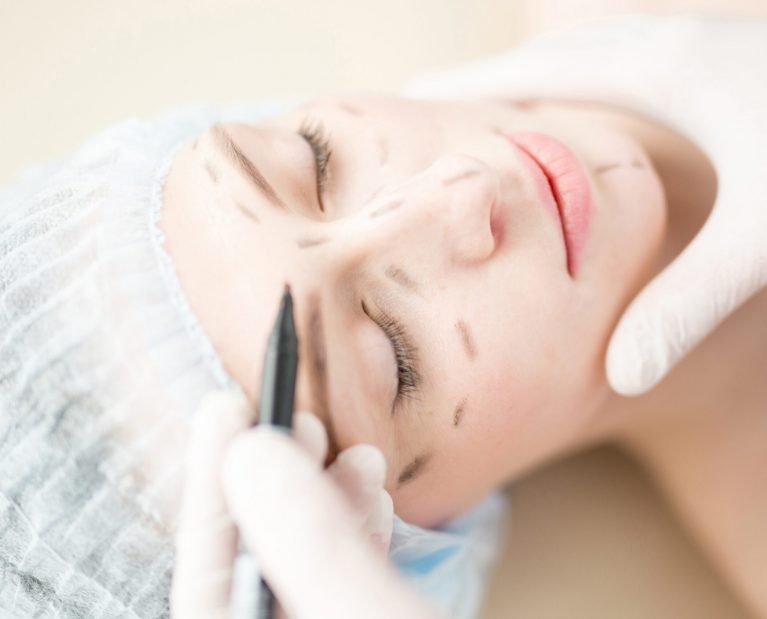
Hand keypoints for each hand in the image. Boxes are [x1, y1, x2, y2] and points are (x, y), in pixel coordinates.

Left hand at [171, 390, 442, 618]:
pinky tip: (373, 491)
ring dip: (328, 496)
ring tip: (357, 452)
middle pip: (255, 552)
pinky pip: (340, 573)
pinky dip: (356, 527)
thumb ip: (310, 544)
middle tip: (300, 419)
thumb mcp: (368, 617)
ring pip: (302, 558)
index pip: (207, 567)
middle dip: (278, 477)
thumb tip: (252, 451)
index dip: (212, 479)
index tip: (225, 406)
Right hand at [405, 14, 766, 394]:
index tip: (407, 95)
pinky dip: (599, 88)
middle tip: (440, 108)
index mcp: (658, 71)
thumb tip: (617, 377)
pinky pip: (641, 68)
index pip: (531, 75)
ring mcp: (708, 44)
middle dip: (494, 79)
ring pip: (602, 57)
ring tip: (507, 116)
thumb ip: (685, 303)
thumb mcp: (766, 234)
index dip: (463, 88)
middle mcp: (674, 43)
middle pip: (556, 55)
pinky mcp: (734, 62)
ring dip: (548, 82)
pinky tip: (606, 122)